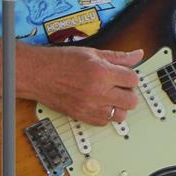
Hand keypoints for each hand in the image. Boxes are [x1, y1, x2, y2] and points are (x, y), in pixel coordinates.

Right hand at [28, 45, 143, 125]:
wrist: (38, 74)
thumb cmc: (60, 62)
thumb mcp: (92, 53)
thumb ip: (118, 57)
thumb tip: (137, 55)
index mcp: (102, 73)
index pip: (133, 80)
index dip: (130, 76)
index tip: (125, 75)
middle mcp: (98, 92)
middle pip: (131, 101)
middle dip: (129, 93)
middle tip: (120, 86)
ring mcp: (90, 107)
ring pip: (121, 116)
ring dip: (119, 106)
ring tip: (110, 96)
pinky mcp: (83, 117)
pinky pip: (105, 123)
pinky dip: (105, 114)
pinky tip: (99, 103)